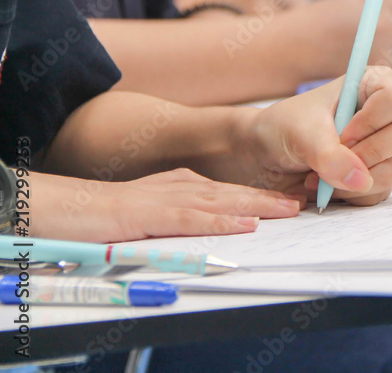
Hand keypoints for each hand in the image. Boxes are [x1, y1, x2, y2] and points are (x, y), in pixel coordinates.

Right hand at [27, 169, 303, 242]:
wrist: (69, 208)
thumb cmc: (111, 213)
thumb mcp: (156, 209)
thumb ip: (186, 214)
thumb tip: (221, 223)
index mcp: (184, 184)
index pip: (232, 190)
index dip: (264, 195)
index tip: (294, 199)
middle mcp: (182, 185)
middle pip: (235, 192)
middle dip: (271, 197)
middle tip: (304, 201)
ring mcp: (168, 198)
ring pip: (221, 201)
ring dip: (257, 206)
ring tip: (288, 210)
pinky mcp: (151, 214)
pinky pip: (193, 219)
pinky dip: (221, 222)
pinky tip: (245, 224)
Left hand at [236, 66, 391, 205]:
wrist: (268, 156)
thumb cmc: (284, 128)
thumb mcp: (302, 134)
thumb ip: (329, 154)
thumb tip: (360, 179)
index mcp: (374, 84)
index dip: (371, 122)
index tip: (341, 133)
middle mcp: (389, 114)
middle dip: (368, 152)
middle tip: (335, 156)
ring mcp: (390, 147)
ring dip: (351, 179)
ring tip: (320, 172)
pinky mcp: (382, 175)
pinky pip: (379, 193)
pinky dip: (349, 195)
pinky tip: (328, 184)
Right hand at [276, 0, 391, 80]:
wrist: (282, 54)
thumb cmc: (307, 27)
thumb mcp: (344, 3)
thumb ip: (374, 6)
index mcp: (378, 3)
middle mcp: (385, 28)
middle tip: (387, 40)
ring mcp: (380, 56)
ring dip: (391, 62)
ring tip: (362, 60)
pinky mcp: (371, 82)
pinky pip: (386, 82)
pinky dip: (377, 81)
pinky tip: (356, 73)